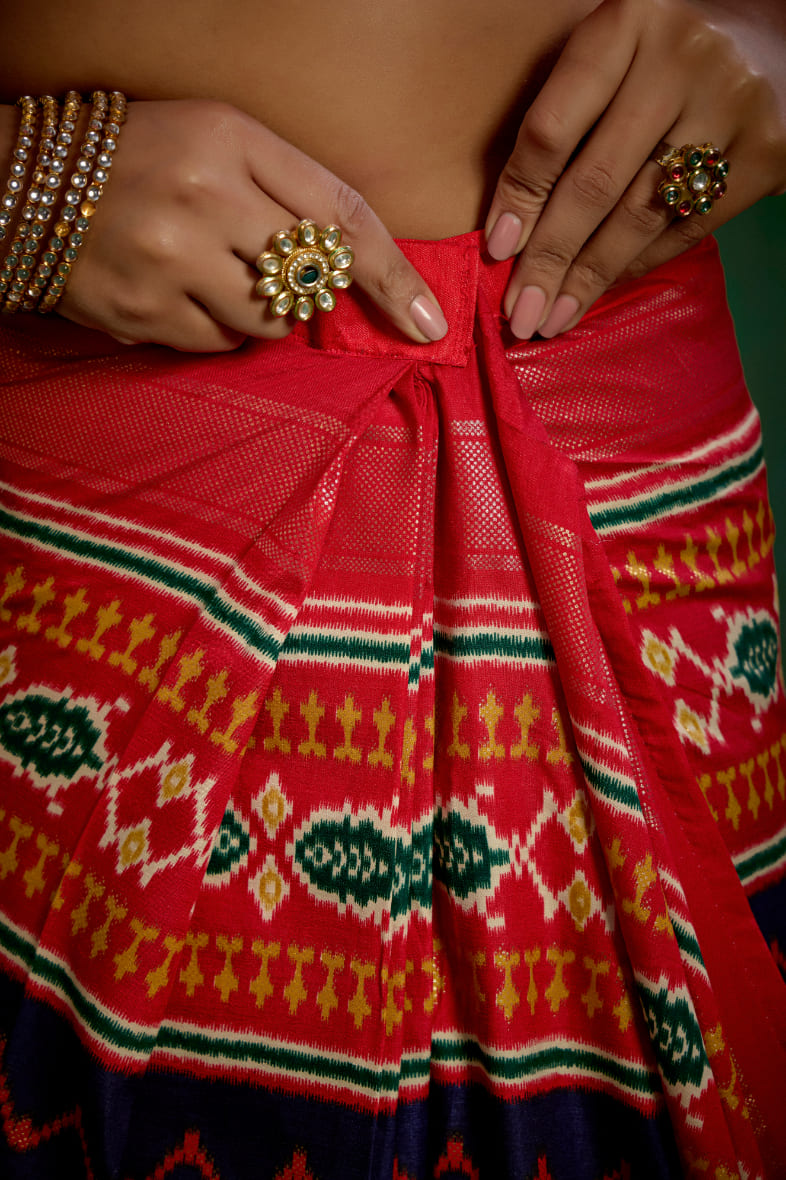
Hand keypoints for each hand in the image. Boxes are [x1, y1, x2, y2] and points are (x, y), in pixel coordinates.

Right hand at [58, 100, 447, 350]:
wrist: (19, 186)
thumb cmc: (135, 158)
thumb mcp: (213, 138)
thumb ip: (285, 190)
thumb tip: (350, 271)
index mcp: (229, 138)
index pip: (340, 213)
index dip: (393, 275)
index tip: (431, 321)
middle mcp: (204, 197)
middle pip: (312, 278)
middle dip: (310, 287)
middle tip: (267, 266)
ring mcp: (172, 259)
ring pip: (270, 321)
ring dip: (262, 310)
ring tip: (212, 272)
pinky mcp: (145, 313)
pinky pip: (221, 343)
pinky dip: (216, 328)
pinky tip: (180, 293)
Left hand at [484, 0, 785, 338]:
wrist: (775, 43)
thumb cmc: (664, 57)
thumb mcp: (613, 55)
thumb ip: (567, 113)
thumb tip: (509, 227)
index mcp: (627, 21)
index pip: (553, 127)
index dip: (520, 197)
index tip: (496, 251)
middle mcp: (682, 57)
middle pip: (595, 182)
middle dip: (549, 259)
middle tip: (520, 314)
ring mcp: (731, 103)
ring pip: (640, 215)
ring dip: (589, 278)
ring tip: (552, 319)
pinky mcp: (768, 151)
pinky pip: (687, 228)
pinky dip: (638, 265)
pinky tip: (602, 288)